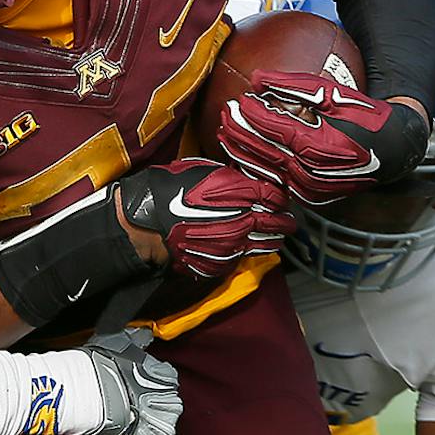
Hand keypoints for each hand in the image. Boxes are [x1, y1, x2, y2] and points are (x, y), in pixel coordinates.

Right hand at [73, 331, 183, 434]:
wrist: (87, 395)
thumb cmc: (97, 367)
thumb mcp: (116, 343)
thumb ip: (133, 341)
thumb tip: (143, 334)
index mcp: (163, 378)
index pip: (167, 389)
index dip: (154, 398)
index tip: (141, 401)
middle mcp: (169, 406)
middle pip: (169, 420)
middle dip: (157, 425)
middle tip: (138, 429)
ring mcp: (161, 434)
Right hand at [116, 160, 294, 278]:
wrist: (146, 223)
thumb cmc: (170, 191)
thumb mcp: (203, 170)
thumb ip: (230, 177)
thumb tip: (244, 178)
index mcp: (243, 195)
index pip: (277, 198)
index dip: (280, 199)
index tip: (279, 200)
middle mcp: (245, 221)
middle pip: (278, 224)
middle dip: (285, 222)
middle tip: (288, 221)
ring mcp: (233, 246)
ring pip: (266, 245)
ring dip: (271, 240)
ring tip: (273, 237)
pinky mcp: (220, 264)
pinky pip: (240, 259)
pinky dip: (244, 253)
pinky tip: (242, 247)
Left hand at [217, 72, 430, 205]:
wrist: (394, 149)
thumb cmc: (364, 117)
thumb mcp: (332, 94)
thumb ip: (292, 86)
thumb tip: (256, 77)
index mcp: (318, 143)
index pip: (273, 127)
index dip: (252, 114)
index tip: (237, 100)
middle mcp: (311, 170)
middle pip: (263, 150)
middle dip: (239, 132)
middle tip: (223, 116)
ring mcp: (311, 188)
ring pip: (266, 170)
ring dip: (243, 152)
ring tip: (225, 135)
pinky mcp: (311, 197)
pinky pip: (278, 182)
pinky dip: (260, 168)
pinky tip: (245, 155)